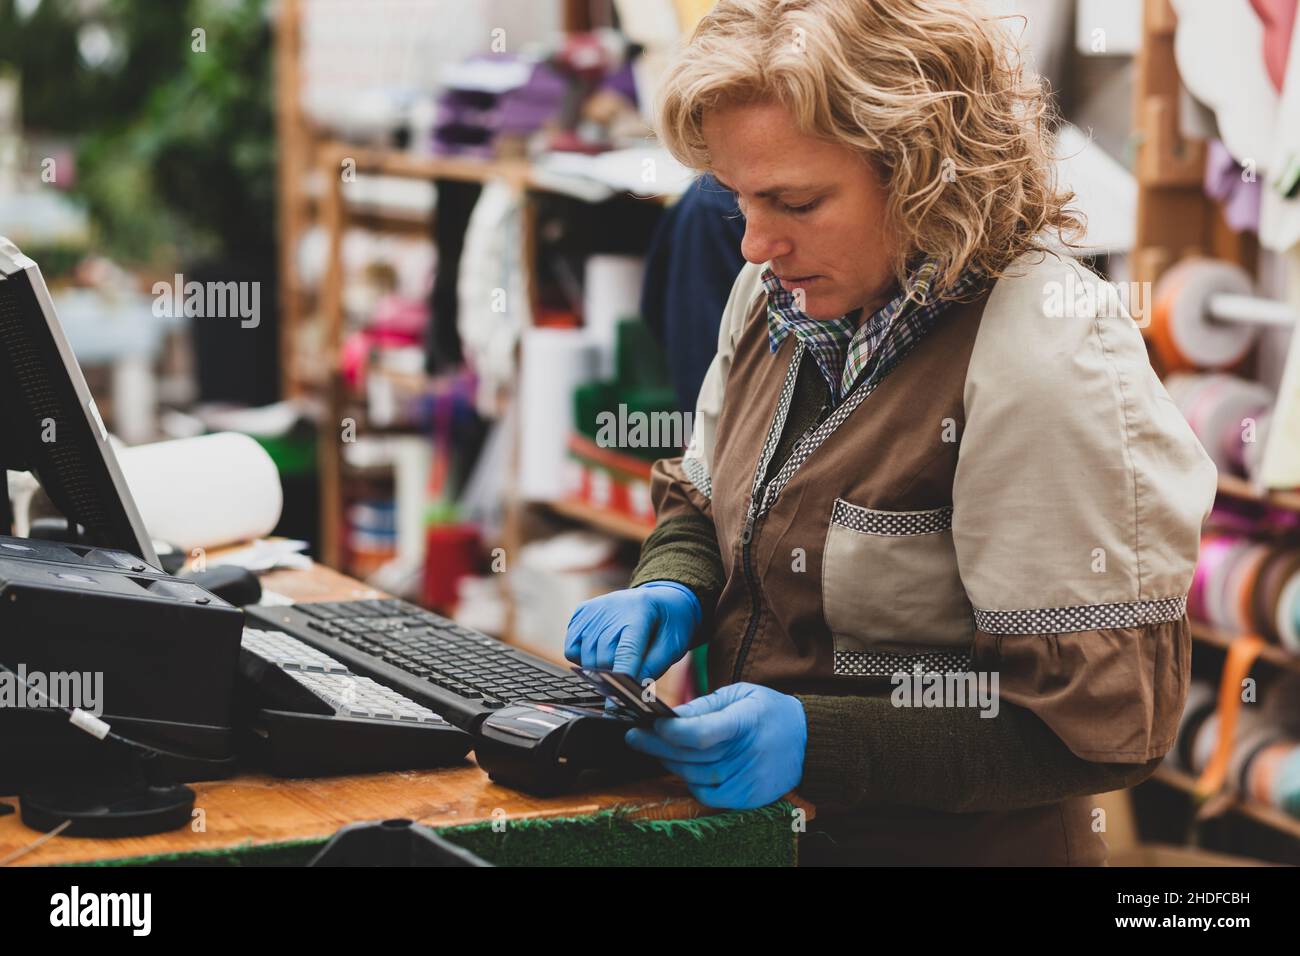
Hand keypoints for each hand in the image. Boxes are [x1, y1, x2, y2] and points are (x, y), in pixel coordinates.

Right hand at [564, 581, 700, 681]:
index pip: (626, 651)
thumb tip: (629, 691)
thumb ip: (652, 667)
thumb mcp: (672, 645)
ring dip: (599, 670)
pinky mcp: (580, 613)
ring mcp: (593, 609)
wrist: (659, 598)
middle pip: (603, 659)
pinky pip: (571, 650)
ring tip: (617, 662)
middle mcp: (611, 607)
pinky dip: (583, 660)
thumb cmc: (668, 624)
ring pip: (585, 658)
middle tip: (626, 682)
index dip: (623, 677)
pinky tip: (600, 654)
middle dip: (615, 677)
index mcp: (640, 613)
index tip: (623, 697)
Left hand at [625, 682, 806, 808]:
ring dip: (670, 762)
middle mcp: (747, 754)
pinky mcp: (748, 797)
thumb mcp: (740, 694)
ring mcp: (748, 779)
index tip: (650, 724)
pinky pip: (706, 795)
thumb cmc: (768, 711)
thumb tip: (669, 715)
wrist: (808, 740)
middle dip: (656, 746)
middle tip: (634, 736)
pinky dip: (690, 782)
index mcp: (745, 721)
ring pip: (694, 776)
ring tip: (656, 748)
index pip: (702, 733)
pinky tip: (683, 767)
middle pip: (691, 756)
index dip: (672, 732)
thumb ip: (704, 705)